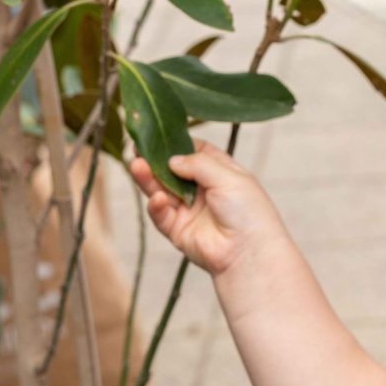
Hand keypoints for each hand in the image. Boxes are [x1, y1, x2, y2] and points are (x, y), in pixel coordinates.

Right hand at [129, 139, 285, 274]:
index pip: (196, 152)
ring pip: (161, 190)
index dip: (179, 143)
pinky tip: (157, 198)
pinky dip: (156, 206)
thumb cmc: (248, 212)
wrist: (248, 252)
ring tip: (137, 165)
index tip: (160, 133)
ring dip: (148, 178)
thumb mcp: (228, 178)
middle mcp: (204, 190)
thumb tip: (172, 159)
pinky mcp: (178, 230)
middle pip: (173, 170)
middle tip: (137, 148)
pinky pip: (161, 215)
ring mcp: (190, 210)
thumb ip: (199, 164)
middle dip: (155, 160)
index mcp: (222, 173)